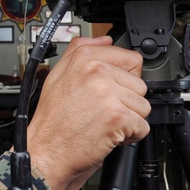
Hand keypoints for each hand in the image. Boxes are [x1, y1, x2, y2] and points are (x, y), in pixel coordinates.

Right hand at [25, 37, 150, 189]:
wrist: (46, 150)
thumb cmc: (52, 119)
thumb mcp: (59, 74)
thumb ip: (82, 51)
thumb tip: (105, 39)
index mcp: (85, 58)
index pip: (131, 59)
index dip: (124, 79)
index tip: (113, 89)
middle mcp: (97, 72)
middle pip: (139, 84)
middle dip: (127, 101)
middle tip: (104, 110)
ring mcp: (108, 94)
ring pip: (143, 106)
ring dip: (130, 119)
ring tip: (105, 122)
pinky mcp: (117, 117)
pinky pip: (143, 126)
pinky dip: (131, 136)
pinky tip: (110, 134)